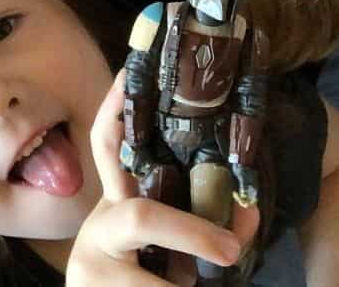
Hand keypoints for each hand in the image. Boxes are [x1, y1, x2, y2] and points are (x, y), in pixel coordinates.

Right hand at [65, 71, 257, 286]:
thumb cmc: (145, 282)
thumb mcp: (176, 255)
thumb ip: (206, 232)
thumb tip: (248, 211)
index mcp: (115, 207)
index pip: (107, 148)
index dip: (113, 111)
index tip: (128, 73)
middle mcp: (97, 228)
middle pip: (141, 215)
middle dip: (191, 233)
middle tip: (231, 250)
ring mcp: (91, 264)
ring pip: (153, 275)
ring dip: (185, 284)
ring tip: (203, 284)